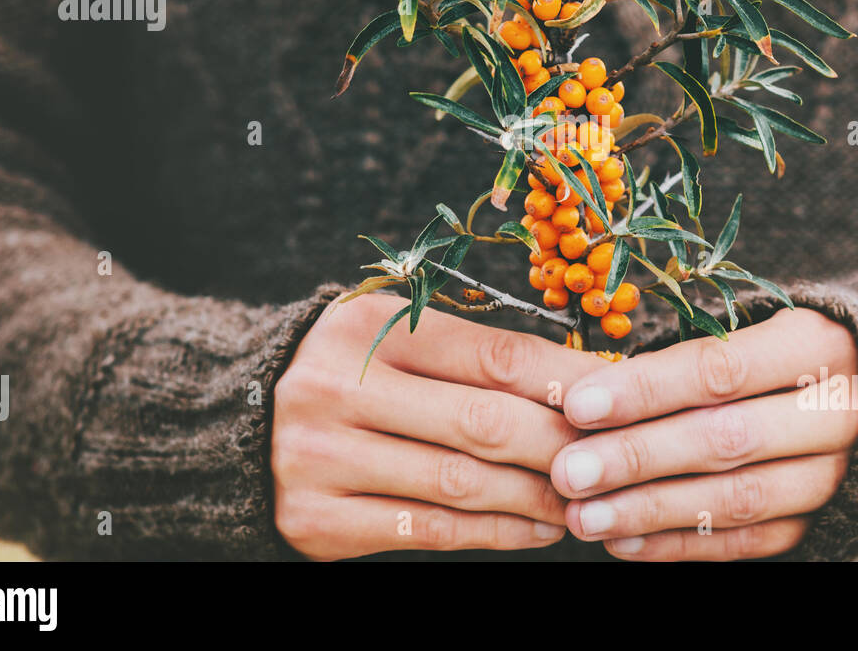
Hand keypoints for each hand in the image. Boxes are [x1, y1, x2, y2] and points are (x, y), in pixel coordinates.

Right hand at [273, 292, 609, 559]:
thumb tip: (584, 379)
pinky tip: (535, 527)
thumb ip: (475, 353)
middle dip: (559, 444)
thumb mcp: (396, 337)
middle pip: (481, 421)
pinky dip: (494, 531)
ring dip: (535, 496)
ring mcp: (321, 457)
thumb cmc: (352, 372)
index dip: (564, 379)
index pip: (490, 353)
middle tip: (610, 458)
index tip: (615, 398)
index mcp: (366, 327)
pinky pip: (428, 530)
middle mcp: (337, 388)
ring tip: (582, 499)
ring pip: (459, 483)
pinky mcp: (319, 519)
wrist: (243, 425)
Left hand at [550, 307, 857, 560]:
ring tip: (584, 516)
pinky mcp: (820, 521)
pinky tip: (623, 541)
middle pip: (728, 438)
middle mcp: (837, 412)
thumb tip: (579, 393)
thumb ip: (674, 359)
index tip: (579, 405)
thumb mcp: (744, 331)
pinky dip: (679, 545)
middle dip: (639, 456)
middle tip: (570, 471)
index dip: (646, 389)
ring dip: (650, 510)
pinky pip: (745, 541)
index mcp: (817, 346)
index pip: (721, 369)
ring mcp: (834, 474)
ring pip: (737, 498)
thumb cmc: (771, 355)